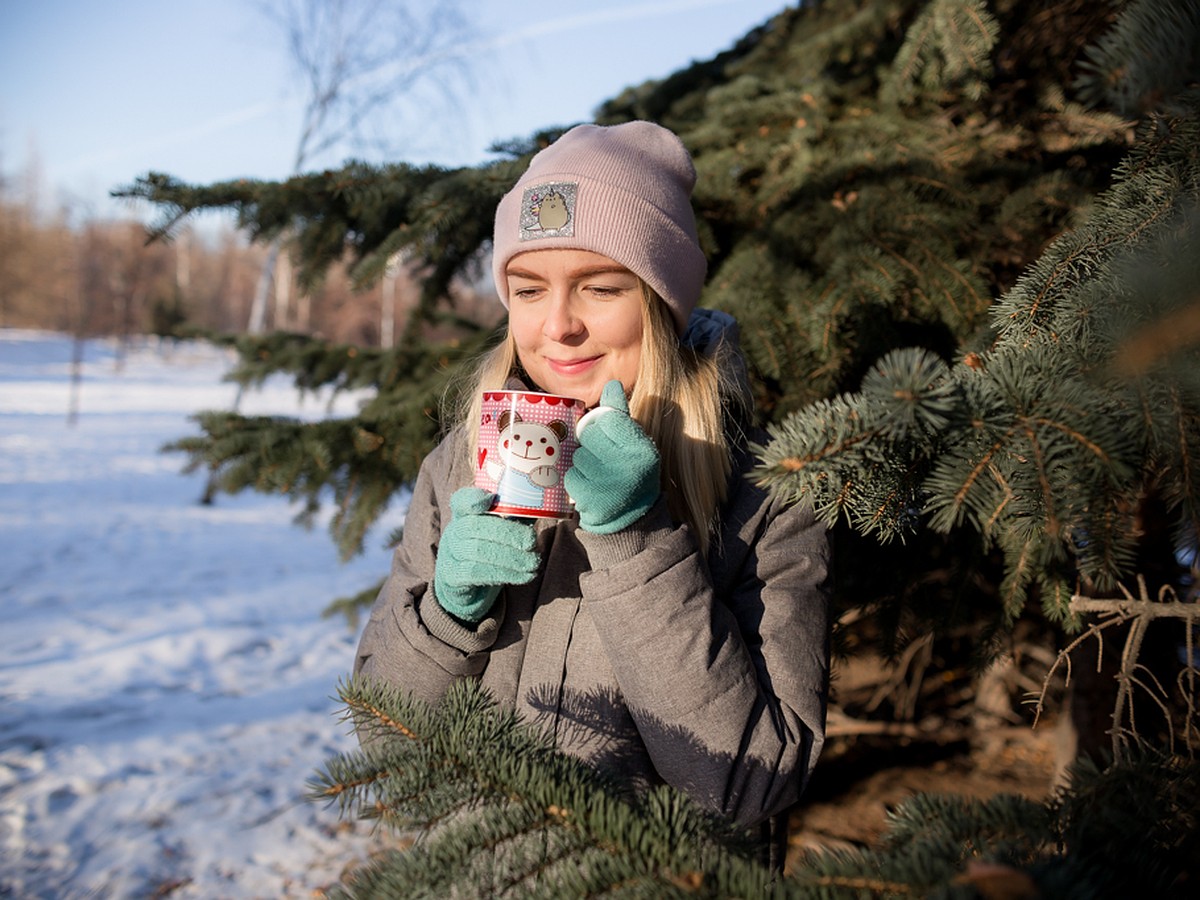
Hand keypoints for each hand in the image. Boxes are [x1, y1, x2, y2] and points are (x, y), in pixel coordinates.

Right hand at [433, 487, 538, 622]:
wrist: (466, 584)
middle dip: (507, 533)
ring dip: (511, 557)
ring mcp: (450, 554)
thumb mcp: (499, 529)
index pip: (461, 500)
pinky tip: (524, 576)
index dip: (473, 497)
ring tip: (534, 562)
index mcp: (463, 514)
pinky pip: (476, 573)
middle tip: (532, 542)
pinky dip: (504, 574)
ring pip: (477, 551)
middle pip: (474, 526)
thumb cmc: (489, 549)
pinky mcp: (452, 577)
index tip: (491, 498)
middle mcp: (453, 531)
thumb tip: (545, 506)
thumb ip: (515, 516)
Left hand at [565, 380, 660, 533]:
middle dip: (589, 442)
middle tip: (600, 455)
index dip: (601, 423)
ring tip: (596, 471)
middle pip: (589, 434)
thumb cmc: (628, 469)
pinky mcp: (590, 498)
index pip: (608, 418)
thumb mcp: (633, 442)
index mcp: (642, 448)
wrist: (629, 516)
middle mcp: (629, 466)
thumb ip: (620, 414)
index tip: (606, 434)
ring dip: (581, 461)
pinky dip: (575, 479)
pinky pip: (570, 475)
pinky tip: (589, 484)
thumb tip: (612, 384)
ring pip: (577, 455)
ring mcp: (609, 483)